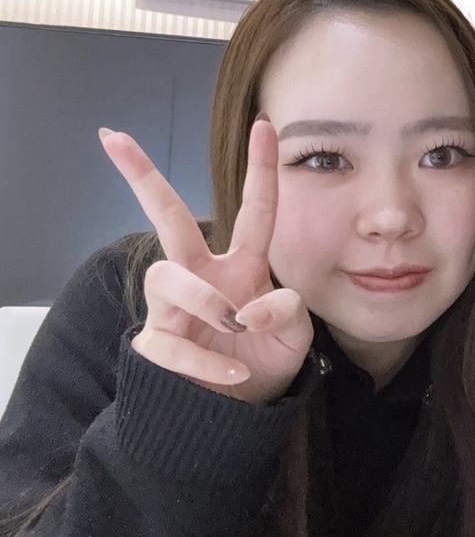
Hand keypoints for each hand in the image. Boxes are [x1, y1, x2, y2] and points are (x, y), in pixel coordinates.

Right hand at [100, 120, 313, 403]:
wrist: (238, 413)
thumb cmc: (265, 359)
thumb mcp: (296, 334)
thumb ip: (288, 311)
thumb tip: (251, 308)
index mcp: (243, 266)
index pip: (256, 212)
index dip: (262, 170)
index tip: (266, 123)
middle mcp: (202, 277)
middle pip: (169, 220)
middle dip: (142, 177)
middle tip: (116, 138)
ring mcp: (173, 310)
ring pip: (167, 277)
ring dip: (205, 299)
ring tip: (235, 325)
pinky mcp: (155, 346)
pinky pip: (171, 343)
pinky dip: (208, 361)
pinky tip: (234, 376)